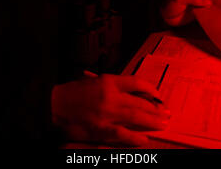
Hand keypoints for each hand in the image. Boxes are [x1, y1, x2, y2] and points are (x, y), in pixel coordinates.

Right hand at [51, 74, 170, 145]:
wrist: (54, 104)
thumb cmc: (73, 92)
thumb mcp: (94, 81)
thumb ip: (113, 86)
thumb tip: (133, 93)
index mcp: (109, 81)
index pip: (137, 82)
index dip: (151, 90)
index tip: (159, 95)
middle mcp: (111, 96)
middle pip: (141, 102)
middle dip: (156, 109)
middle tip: (167, 113)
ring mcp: (107, 113)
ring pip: (136, 117)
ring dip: (152, 121)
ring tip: (163, 124)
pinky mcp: (101, 129)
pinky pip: (124, 134)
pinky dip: (136, 137)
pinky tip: (145, 139)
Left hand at [161, 0, 214, 26]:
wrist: (166, 18)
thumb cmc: (170, 5)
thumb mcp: (180, 0)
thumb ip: (194, 0)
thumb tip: (209, 2)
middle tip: (219, 3)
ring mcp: (196, 2)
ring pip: (207, 2)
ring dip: (212, 5)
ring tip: (219, 8)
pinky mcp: (198, 10)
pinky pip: (205, 10)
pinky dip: (210, 11)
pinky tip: (214, 14)